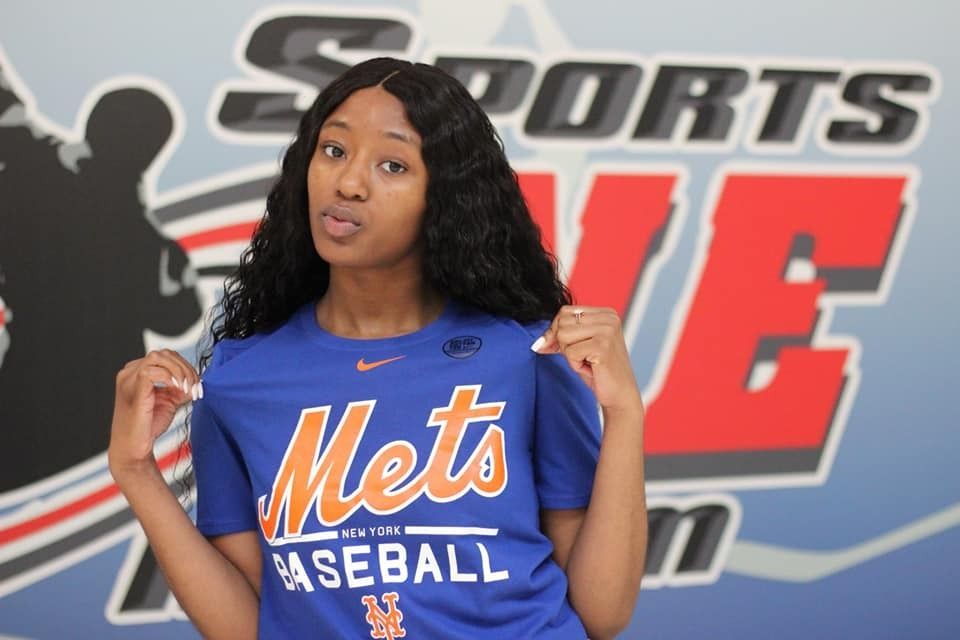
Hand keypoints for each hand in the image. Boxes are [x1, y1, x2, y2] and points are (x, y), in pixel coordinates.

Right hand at [109, 349, 201, 474]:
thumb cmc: (148, 426)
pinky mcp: (132, 389)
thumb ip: (180, 386)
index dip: (185, 366)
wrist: (134, 449)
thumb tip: (196, 379)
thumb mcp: (169, 400)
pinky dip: (170, 377)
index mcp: (136, 371)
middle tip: (195, 386)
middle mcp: (129, 372)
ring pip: (158, 357)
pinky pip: (152, 371)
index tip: (197, 384)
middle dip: (185, 368)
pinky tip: (178, 390)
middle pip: (164, 354)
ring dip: (180, 371)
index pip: (166, 356)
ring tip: (187, 389)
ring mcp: (128, 379)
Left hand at [532, 306, 643, 417]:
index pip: (564, 312)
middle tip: (582, 357)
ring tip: (587, 362)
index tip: (563, 348)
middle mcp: (608, 318)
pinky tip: (591, 368)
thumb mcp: (577, 347)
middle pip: (562, 322)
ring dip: (570, 355)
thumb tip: (537, 343)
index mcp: (605, 313)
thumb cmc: (599, 371)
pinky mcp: (602, 346)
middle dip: (564, 344)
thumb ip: (559, 338)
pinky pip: (570, 352)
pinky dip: (575, 365)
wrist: (620, 394)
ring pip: (563, 335)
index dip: (556, 331)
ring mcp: (607, 331)